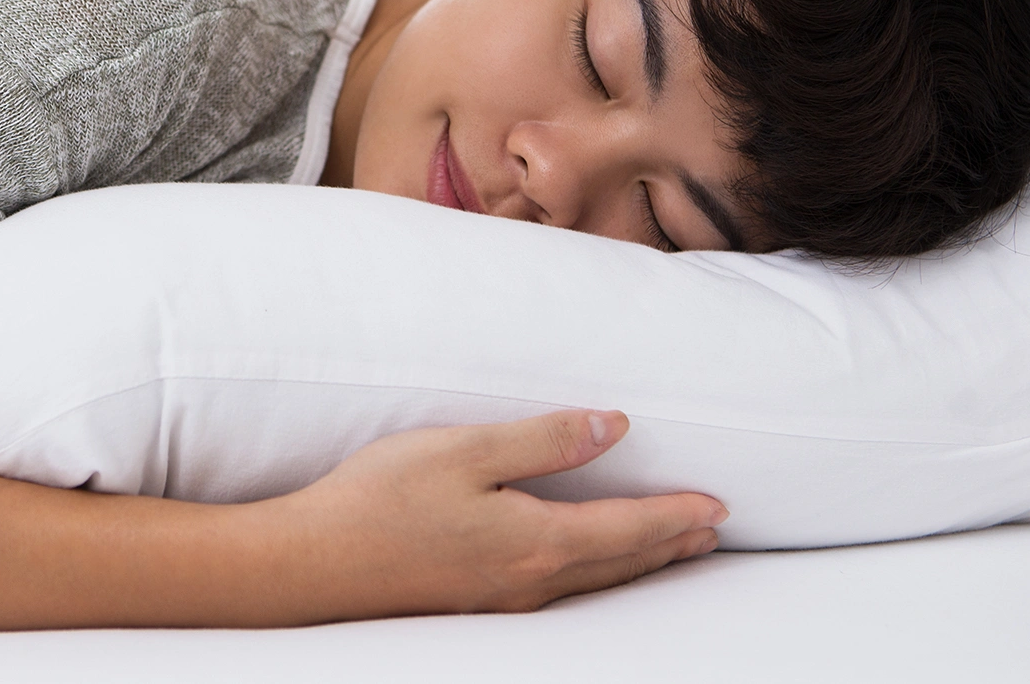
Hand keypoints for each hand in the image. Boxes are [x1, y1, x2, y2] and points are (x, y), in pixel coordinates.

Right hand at [262, 409, 725, 617]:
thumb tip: (614, 427)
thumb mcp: (465, 451)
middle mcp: (529, 581)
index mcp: (536, 540)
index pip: (629, 528)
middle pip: (620, 564)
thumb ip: (544, 440)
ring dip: (638, 563)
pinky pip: (560, 590)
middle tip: (710, 531)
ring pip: (593, 583)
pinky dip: (596, 574)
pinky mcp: (473, 602)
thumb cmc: (379, 499)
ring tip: (669, 548)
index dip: (677, 516)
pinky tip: (584, 566)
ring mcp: (501, 599)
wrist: (311, 564)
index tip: (718, 506)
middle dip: (670, 544)